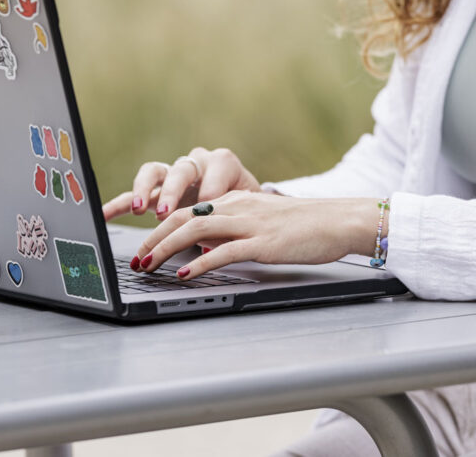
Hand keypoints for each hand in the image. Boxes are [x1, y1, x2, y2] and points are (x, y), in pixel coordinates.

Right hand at [102, 147, 261, 222]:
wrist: (245, 201)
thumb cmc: (246, 204)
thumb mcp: (247, 209)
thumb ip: (232, 222)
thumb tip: (211, 248)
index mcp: (222, 164)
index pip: (214, 173)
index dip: (211, 192)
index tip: (208, 209)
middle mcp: (195, 164)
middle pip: (181, 170)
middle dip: (172, 191)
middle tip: (167, 211)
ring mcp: (173, 175)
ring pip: (154, 173)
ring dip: (144, 190)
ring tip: (139, 209)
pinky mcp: (157, 190)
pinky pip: (134, 193)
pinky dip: (119, 203)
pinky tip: (104, 213)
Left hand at [132, 192, 378, 278]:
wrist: (338, 220)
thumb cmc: (303, 226)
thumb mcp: (259, 221)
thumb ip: (232, 229)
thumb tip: (205, 246)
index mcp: (233, 201)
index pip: (186, 211)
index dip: (160, 228)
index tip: (145, 247)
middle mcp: (235, 207)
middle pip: (182, 218)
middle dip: (154, 239)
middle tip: (137, 259)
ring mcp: (248, 223)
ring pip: (195, 230)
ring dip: (166, 248)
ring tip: (150, 265)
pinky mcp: (262, 241)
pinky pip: (224, 250)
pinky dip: (201, 262)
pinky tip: (186, 273)